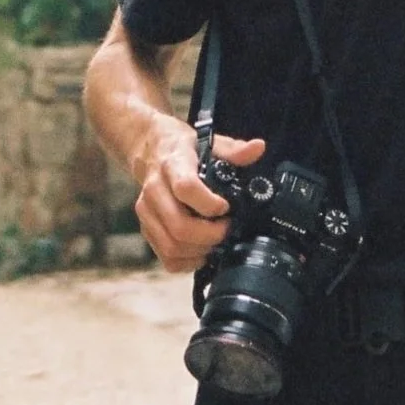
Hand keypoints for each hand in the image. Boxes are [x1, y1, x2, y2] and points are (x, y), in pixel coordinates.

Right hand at [132, 115, 264, 272]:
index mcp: (173, 165)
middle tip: (226, 230)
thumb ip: (234, 149)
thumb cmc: (183, 149)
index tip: (226, 207)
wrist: (151, 151)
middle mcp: (155, 190)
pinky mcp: (146, 227)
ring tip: (215, 241)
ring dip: (199, 251)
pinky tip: (201, 251)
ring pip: (171, 245)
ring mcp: (147, 211)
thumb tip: (258, 148)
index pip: (186, 188)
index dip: (209, 203)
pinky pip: (165, 257)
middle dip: (209, 235)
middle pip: (179, 225)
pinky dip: (186, 262)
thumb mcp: (209, 142)